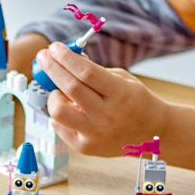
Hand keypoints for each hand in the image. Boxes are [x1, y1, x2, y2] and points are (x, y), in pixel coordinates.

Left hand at [31, 41, 168, 155]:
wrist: (152, 133)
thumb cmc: (134, 101)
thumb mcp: (122, 80)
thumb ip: (94, 70)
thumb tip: (65, 56)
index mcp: (121, 94)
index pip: (86, 72)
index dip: (66, 57)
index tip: (54, 47)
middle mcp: (107, 116)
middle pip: (70, 88)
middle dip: (52, 68)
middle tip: (43, 57)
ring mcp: (95, 134)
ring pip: (59, 111)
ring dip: (53, 95)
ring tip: (58, 90)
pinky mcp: (85, 147)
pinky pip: (60, 126)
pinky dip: (58, 113)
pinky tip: (68, 108)